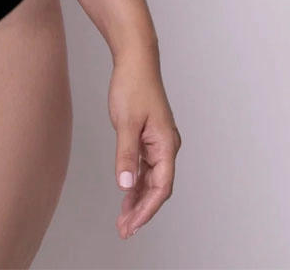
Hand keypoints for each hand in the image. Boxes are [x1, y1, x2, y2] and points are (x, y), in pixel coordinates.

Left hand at [108, 47, 180, 238]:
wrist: (135, 61)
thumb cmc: (133, 86)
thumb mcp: (125, 122)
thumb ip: (125, 155)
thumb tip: (124, 185)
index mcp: (166, 145)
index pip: (161, 188)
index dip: (147, 210)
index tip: (132, 225)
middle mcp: (166, 147)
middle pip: (157, 188)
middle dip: (141, 210)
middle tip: (124, 229)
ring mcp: (158, 143)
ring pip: (151, 180)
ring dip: (138, 199)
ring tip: (123, 219)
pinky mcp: (149, 137)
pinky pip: (145, 167)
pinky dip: (135, 182)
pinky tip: (126, 194)